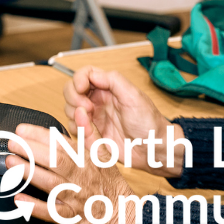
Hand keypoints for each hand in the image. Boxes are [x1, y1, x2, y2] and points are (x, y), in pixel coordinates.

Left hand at [8, 122, 136, 223]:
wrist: (124, 220)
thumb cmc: (110, 187)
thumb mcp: (105, 157)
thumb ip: (90, 133)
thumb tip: (80, 111)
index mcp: (88, 161)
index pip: (63, 144)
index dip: (41, 135)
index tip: (22, 129)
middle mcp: (82, 178)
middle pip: (56, 161)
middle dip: (32, 151)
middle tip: (13, 143)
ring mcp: (76, 199)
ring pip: (52, 184)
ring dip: (30, 173)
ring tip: (12, 163)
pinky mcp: (71, 219)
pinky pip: (52, 213)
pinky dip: (35, 207)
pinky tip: (19, 198)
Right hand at [63, 67, 182, 177]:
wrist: (153, 149)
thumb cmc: (149, 123)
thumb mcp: (133, 96)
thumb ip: (113, 80)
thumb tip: (91, 74)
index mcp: (108, 88)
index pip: (83, 75)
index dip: (78, 80)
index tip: (81, 89)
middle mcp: (98, 101)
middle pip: (71, 92)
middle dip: (73, 99)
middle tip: (87, 109)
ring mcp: (94, 118)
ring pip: (70, 113)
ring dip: (77, 119)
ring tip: (91, 125)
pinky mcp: (93, 135)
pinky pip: (77, 133)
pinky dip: (82, 134)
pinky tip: (95, 137)